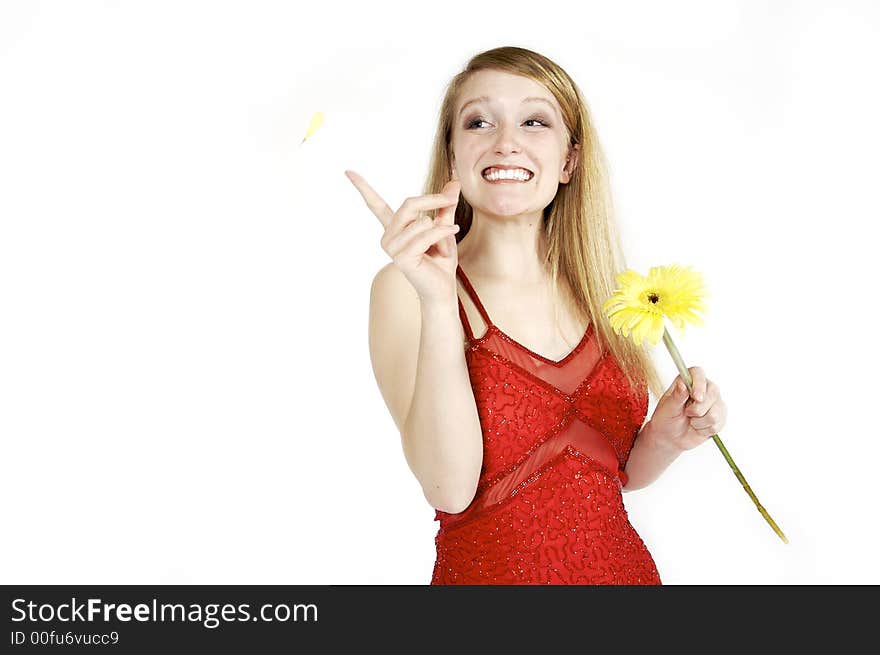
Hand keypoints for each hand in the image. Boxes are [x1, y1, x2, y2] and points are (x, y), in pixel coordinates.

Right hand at [345, 169, 461, 303]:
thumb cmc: (441, 260)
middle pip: (409, 204)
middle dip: (433, 200)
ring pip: (421, 221)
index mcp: (394, 228)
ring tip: (444, 241)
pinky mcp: (401, 258)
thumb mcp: (444, 227)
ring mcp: (392, 248)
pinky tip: (452, 233)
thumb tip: (455, 182)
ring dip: (440, 228)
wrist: (443, 288)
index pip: (375, 205)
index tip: (347, 171)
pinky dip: (442, 233)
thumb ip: (445, 206)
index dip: (362, 187)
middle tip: (450, 200)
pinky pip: (426, 235)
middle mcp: (389, 237)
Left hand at [647, 366, 727, 451]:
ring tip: (691, 421)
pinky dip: (704, 429)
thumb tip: (683, 384)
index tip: (696, 397)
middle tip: (687, 413)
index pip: (698, 373)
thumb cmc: (666, 418)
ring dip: (699, 421)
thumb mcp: (667, 408)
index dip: (699, 383)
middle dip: (699, 408)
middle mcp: (704, 388)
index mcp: (688, 381)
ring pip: (716, 411)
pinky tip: (697, 427)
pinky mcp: (721, 415)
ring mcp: (714, 402)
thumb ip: (676, 396)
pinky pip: (718, 423)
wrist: (671, 436)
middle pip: (713, 391)